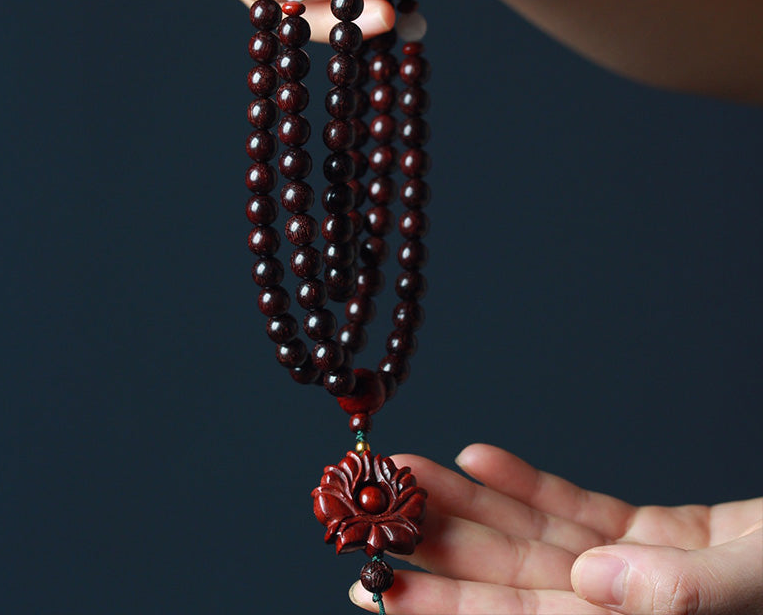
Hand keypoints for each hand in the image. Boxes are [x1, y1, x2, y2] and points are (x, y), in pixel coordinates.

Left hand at [349, 444, 762, 613]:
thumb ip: (686, 590)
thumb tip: (597, 583)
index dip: (448, 607)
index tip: (378, 581)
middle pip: (516, 580)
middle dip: (442, 544)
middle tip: (371, 512)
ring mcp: (643, 577)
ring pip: (540, 540)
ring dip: (473, 503)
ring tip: (412, 470)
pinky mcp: (660, 539)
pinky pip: (582, 512)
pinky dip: (533, 486)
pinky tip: (482, 458)